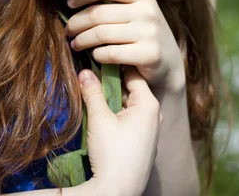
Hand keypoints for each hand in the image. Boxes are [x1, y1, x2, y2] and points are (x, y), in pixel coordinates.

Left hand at [65, 0, 184, 91]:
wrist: (169, 63)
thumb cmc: (142, 33)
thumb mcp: (134, 10)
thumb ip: (110, 0)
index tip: (69, 3)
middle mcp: (148, 10)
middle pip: (99, 13)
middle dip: (77, 22)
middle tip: (68, 30)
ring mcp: (150, 32)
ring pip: (102, 33)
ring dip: (82, 40)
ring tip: (75, 43)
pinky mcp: (149, 54)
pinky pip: (111, 53)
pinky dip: (97, 54)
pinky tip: (94, 55)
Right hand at [78, 65, 161, 195]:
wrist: (118, 192)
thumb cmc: (112, 154)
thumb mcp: (99, 119)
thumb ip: (92, 92)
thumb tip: (84, 71)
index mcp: (149, 104)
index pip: (132, 73)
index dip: (115, 64)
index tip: (98, 55)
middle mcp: (154, 114)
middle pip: (131, 88)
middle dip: (112, 81)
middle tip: (92, 72)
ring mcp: (151, 130)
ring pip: (130, 104)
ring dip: (114, 98)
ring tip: (95, 90)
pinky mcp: (144, 142)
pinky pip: (132, 118)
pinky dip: (119, 112)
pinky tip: (104, 112)